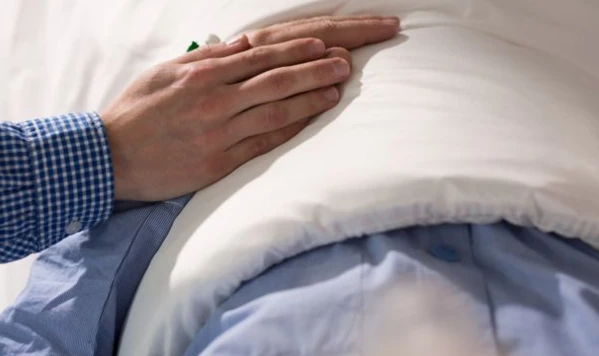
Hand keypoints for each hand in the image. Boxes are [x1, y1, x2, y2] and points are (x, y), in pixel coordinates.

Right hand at [102, 16, 398, 201]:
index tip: (325, 44)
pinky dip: (291, 129)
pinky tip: (312, 120)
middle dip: (315, 68)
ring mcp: (219, 132)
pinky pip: (264, 143)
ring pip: (276, 110)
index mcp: (201, 75)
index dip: (296, 49)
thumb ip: (206, 60)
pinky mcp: (220, 162)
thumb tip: (242, 44)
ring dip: (311, 97)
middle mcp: (214, 100)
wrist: (111, 158)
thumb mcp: (164, 73)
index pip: (260, 56)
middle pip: (276, 79)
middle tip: (347, 62)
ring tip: (339, 88)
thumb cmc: (137, 111)